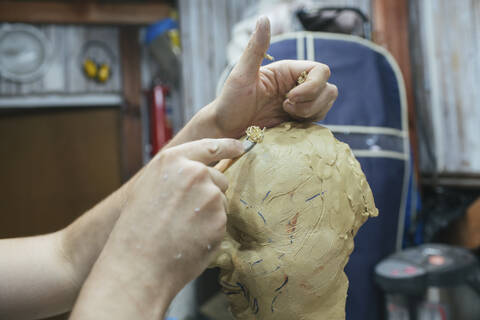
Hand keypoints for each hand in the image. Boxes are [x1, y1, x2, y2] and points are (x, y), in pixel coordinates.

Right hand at [71, 138, 243, 318]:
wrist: (139, 263)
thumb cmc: (137, 229)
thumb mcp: (148, 187)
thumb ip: (174, 173)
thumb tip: (197, 171)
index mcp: (173, 160)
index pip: (210, 146)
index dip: (228, 146)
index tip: (240, 147)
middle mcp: (194, 172)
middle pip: (219, 178)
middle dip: (210, 193)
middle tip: (184, 214)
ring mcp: (210, 195)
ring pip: (221, 201)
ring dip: (210, 213)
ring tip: (183, 228)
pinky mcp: (219, 218)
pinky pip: (222, 221)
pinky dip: (211, 230)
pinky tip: (191, 238)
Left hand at [212, 16, 337, 137]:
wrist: (226, 130)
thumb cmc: (230, 103)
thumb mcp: (241, 75)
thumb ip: (255, 48)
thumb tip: (264, 18)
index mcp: (287, 71)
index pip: (321, 71)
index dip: (312, 86)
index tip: (289, 98)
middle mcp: (296, 84)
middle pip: (328, 89)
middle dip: (312, 103)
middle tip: (285, 108)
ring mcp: (299, 102)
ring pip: (326, 103)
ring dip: (311, 113)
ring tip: (286, 116)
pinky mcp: (298, 119)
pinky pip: (318, 119)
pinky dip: (309, 122)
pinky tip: (288, 123)